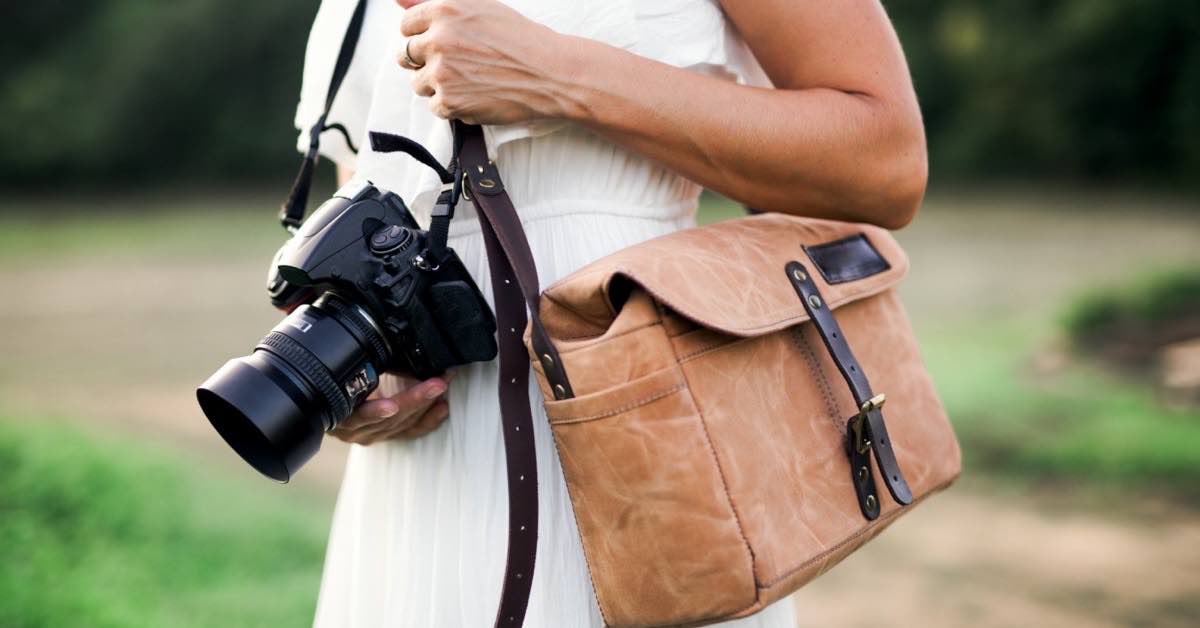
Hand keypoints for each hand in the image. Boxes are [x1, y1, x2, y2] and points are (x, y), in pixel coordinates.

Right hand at [330, 375, 451, 444]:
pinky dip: (429, 420)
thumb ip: (355, 367)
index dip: (374, 411)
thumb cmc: (336, 383)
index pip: (358, 415)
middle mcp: (356, 430)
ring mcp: (373, 434)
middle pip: (388, 419)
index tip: (391, 406)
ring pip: (403, 423)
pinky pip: (411, 431)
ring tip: (441, 386)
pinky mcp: (387, 436)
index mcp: (339, 415)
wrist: (328, 402)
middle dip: (415, 399)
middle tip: (435, 383)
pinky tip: (442, 408)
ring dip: (425, 404)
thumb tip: (377, 344)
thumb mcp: (341, 373)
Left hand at [397, 0, 577, 123]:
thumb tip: (397, 0)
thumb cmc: (520, 39)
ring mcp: (441, 72)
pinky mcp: (449, 101)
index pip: (407, 25)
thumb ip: (432, 4)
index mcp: (444, 10)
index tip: (439, 46)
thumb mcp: (480, 8)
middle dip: (424, 62)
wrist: (549, 73)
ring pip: (418, 84)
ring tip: (470, 82)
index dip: (422, 36)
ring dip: (438, 86)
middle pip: (406, 56)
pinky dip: (453, 106)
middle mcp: (438, 39)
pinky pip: (435, 107)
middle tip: (454, 67)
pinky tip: (477, 96)